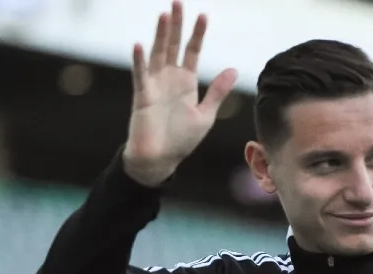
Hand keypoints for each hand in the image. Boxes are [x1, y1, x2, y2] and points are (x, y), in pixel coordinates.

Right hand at [123, 1, 236, 186]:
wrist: (160, 160)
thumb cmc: (181, 139)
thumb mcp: (205, 115)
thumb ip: (217, 92)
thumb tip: (232, 69)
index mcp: (185, 82)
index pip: (192, 51)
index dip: (197, 34)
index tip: (204, 15)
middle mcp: (169, 79)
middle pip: (174, 46)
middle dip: (177, 25)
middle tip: (178, 2)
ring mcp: (154, 85)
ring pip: (158, 54)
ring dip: (161, 35)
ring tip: (164, 15)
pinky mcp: (143, 97)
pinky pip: (141, 76)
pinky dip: (140, 61)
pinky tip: (140, 45)